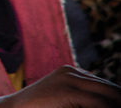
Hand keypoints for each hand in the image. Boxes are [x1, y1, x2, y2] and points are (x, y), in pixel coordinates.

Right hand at [0, 66, 120, 107]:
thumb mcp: (61, 102)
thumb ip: (79, 100)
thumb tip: (106, 103)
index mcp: (71, 73)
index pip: (107, 88)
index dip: (116, 101)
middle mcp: (71, 71)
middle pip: (112, 90)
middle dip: (118, 103)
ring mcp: (69, 79)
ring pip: (111, 95)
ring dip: (115, 106)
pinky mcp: (67, 91)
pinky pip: (100, 104)